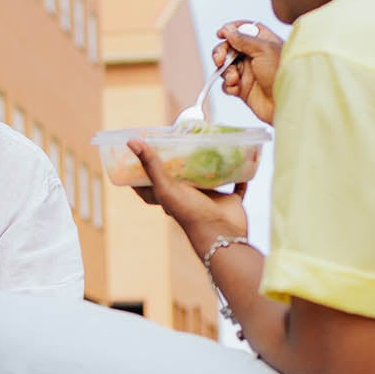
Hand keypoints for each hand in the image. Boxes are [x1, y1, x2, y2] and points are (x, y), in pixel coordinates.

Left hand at [130, 139, 249, 254]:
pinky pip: (236, 185)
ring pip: (209, 178)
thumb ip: (151, 165)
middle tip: (178, 139)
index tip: (142, 151)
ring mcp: (209, 199)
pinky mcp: (229, 200)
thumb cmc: (190, 213)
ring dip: (210, 165)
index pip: (152, 182)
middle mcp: (188, 196)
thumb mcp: (166, 187)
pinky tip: (242, 157)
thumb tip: (132, 141)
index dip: (145, 169)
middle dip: (180, 162)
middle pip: (182, 177)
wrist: (222, 234)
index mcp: (170, 195)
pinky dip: (240, 174)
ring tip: (208, 142)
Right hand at [215, 21, 282, 123]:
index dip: (231, 30)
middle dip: (221, 52)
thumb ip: (243, 39)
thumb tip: (228, 31)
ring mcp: (248, 72)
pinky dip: (228, 85)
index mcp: (262, 42)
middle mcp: (254, 56)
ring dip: (225, 71)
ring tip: (234, 78)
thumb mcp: (264, 49)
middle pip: (229, 47)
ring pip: (225, 66)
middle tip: (220, 59)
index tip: (221, 34)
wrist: (288, 102)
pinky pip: (227, 84)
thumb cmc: (283, 74)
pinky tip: (236, 87)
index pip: (243, 30)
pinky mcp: (243, 89)